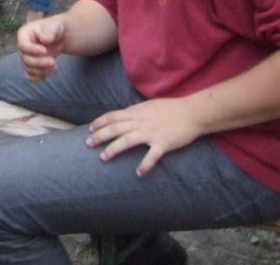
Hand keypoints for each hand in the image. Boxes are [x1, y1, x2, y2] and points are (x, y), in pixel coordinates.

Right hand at [17, 18, 66, 80]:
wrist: (58, 36)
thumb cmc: (54, 29)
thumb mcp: (54, 26)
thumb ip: (49, 31)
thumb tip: (45, 40)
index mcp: (24, 34)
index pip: (23, 45)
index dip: (32, 50)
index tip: (45, 50)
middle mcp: (22, 47)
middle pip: (25, 59)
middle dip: (39, 62)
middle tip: (53, 61)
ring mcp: (26, 57)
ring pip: (28, 68)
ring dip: (42, 70)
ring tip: (55, 66)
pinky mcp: (31, 66)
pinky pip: (30, 76)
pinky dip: (38, 77)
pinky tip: (49, 72)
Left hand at [86, 98, 202, 175]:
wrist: (193, 113)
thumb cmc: (171, 108)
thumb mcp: (149, 105)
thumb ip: (135, 110)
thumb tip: (124, 112)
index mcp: (136, 112)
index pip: (112, 116)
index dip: (99, 122)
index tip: (89, 129)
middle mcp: (140, 122)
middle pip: (115, 128)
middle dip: (99, 136)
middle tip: (87, 143)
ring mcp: (151, 133)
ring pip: (127, 141)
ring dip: (113, 149)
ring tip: (103, 157)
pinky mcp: (163, 144)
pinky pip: (151, 156)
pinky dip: (145, 165)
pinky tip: (138, 173)